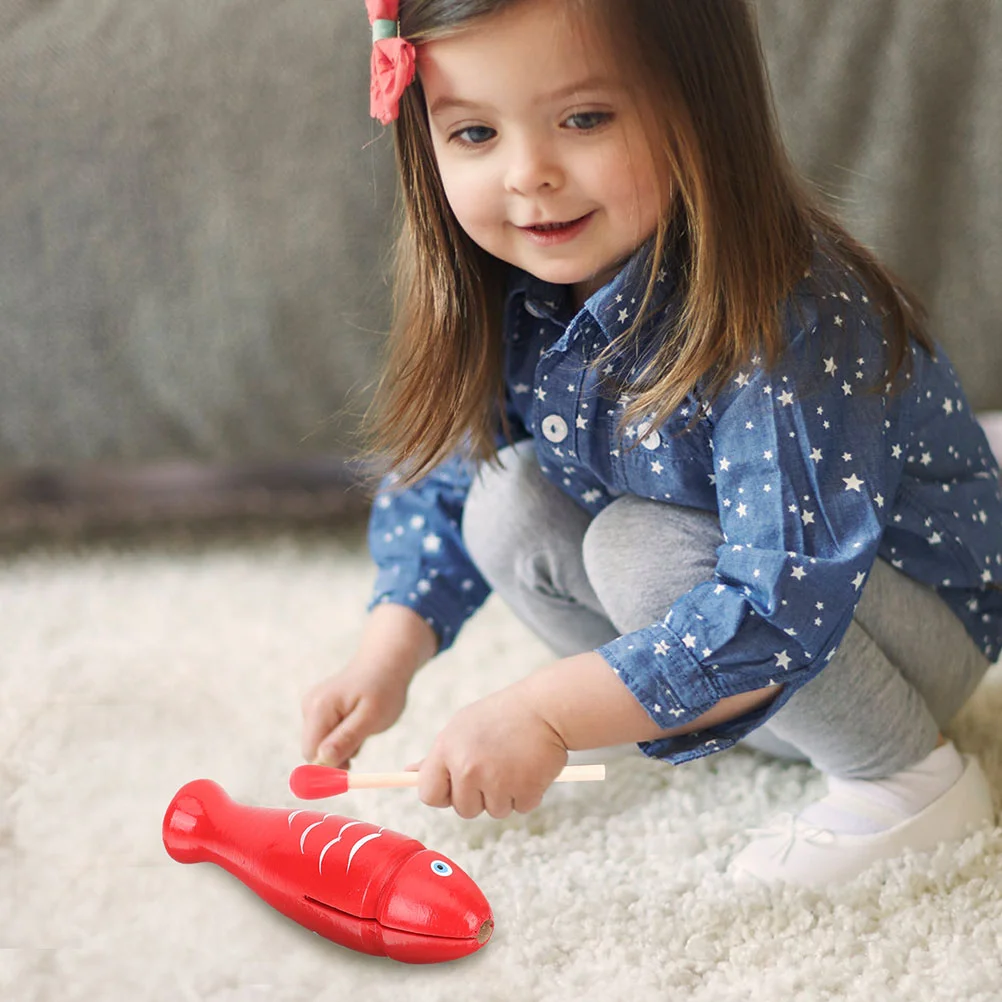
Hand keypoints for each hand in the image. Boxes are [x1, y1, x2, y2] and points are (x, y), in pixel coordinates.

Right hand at [301, 603, 437, 767]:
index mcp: (319, 708)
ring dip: (342, 746)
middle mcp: (309, 706)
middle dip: (336, 755)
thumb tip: (322, 760)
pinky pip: (326, 735)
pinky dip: (342, 737)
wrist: (386, 663)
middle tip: (361, 742)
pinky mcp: (319, 709)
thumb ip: (346, 739)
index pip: (311, 753)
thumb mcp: (371, 718)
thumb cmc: (383, 689)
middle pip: (313, 749)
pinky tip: (357, 723)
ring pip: (321, 744)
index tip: (352, 766)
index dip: (329, 766)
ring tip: (362, 728)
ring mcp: (312, 706)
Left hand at [414, 684, 568, 818]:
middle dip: (480, 796)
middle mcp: (467, 767)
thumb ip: (438, 756)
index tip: (457, 785)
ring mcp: (496, 780)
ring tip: (514, 762)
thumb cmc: (501, 716)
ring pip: (494, 811)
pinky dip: (528, 793)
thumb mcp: (462, 728)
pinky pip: (521, 808)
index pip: (428, 794)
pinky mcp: (525, 789)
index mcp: (447, 749)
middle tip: (495, 766)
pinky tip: (530, 767)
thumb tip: (409, 772)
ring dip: (506, 794)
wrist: (545, 707)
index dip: (443, 794)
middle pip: (463, 809)